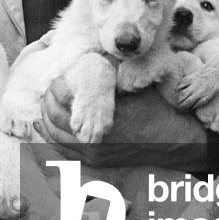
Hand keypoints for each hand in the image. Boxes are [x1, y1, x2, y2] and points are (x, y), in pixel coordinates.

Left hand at [37, 76, 218, 172]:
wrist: (175, 139)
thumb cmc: (158, 105)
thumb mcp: (141, 78)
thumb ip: (115, 69)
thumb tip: (90, 59)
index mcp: (105, 109)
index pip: (64, 94)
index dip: (58, 84)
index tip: (59, 78)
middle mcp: (96, 133)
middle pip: (54, 114)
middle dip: (48, 100)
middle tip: (48, 89)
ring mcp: (94, 150)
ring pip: (55, 134)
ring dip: (46, 118)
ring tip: (44, 106)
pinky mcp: (96, 160)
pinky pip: (63, 150)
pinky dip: (50, 137)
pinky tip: (43, 126)